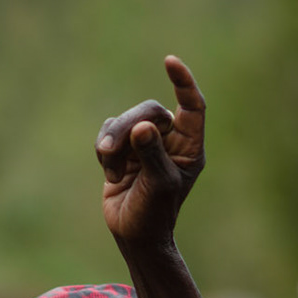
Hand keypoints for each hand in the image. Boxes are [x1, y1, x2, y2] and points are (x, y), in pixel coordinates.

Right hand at [97, 56, 206, 242]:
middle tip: (112, 149)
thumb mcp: (158, 185)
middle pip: (149, 110)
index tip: (170, 62)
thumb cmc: (154, 214)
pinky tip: (110, 173)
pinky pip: (109, 132)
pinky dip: (104, 150)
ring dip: (113, 142)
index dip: (183, 83)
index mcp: (189, 148)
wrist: (134, 234)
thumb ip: (151, 154)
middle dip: (128, 126)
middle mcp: (170, 141)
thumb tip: (143, 126)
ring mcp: (145, 144)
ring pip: (125, 120)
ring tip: (111, 167)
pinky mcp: (123, 149)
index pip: (192, 107)